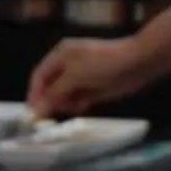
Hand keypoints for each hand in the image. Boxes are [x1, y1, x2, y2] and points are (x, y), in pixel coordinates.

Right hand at [27, 36, 143, 119]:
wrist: (139, 62)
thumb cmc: (104, 64)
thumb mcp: (75, 77)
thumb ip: (54, 94)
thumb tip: (35, 110)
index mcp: (60, 55)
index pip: (39, 76)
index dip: (34, 94)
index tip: (32, 113)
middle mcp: (67, 66)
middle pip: (50, 87)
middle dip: (50, 101)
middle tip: (53, 115)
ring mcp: (81, 77)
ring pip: (63, 96)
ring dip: (65, 104)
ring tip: (75, 106)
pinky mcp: (92, 88)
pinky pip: (77, 99)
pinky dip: (78, 104)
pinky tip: (85, 105)